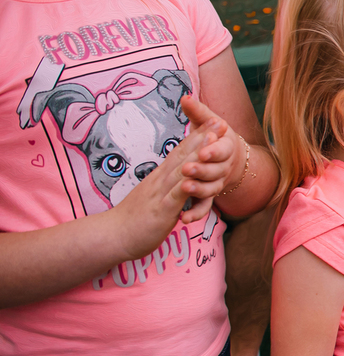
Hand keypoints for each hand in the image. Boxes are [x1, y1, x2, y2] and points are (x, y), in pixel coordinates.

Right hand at [108, 117, 221, 260]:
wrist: (112, 234)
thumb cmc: (134, 218)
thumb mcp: (154, 197)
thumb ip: (166, 187)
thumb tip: (178, 179)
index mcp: (160, 177)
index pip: (180, 152)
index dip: (196, 137)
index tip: (211, 123)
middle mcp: (160, 181)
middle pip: (183, 155)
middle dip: (202, 138)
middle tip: (220, 121)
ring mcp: (160, 194)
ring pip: (182, 170)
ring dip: (198, 154)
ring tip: (212, 139)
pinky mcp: (161, 210)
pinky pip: (176, 196)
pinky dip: (187, 185)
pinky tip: (198, 176)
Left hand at [179, 96, 239, 219]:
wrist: (231, 161)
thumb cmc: (216, 137)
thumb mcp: (209, 122)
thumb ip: (197, 111)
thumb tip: (185, 97)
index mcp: (226, 147)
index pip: (222, 149)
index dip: (213, 151)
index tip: (203, 151)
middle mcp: (224, 167)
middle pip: (215, 170)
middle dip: (202, 170)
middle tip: (188, 169)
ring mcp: (217, 183)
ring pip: (211, 189)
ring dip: (198, 190)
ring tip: (185, 188)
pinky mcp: (209, 197)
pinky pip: (204, 207)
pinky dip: (195, 213)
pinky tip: (183, 219)